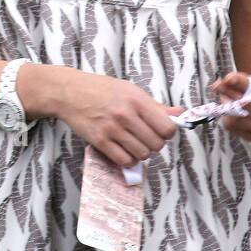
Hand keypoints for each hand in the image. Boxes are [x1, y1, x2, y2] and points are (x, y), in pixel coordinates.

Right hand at [54, 68, 183, 168]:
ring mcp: (112, 129)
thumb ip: (155, 105)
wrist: (70, 92)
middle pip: (156, 144)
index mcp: (137, 100)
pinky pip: (124, 161)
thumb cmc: (102, 89)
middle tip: (146, 138)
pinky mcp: (100, 141)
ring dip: (141, 153)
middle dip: (154, 144)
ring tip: (134, 144)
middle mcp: (126, 115)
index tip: (160, 131)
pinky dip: (129, 160)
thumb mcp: (131, 90)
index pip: (167, 128)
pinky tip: (125, 151)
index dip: (167, 133)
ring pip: (142, 154)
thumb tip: (180, 114)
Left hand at [213, 46, 250, 144]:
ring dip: (226, 105)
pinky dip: (227, 118)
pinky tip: (227, 107)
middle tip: (218, 83)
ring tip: (222, 94)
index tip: (228, 76)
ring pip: (238, 119)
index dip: (242, 83)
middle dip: (229, 92)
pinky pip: (235, 130)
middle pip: (246, 104)